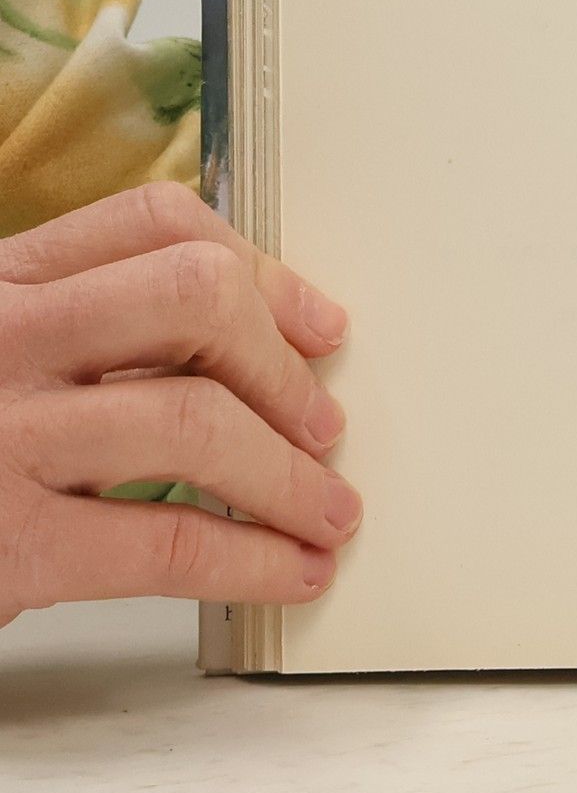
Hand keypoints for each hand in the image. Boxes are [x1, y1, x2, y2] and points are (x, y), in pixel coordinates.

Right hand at [0, 183, 356, 627]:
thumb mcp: (4, 358)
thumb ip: (95, 331)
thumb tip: (273, 344)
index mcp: (1, 284)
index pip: (157, 221)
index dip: (265, 271)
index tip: (319, 327)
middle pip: (192, 294)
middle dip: (280, 364)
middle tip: (320, 423)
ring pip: (194, 420)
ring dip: (290, 476)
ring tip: (327, 510)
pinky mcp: (6, 546)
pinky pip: (167, 542)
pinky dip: (255, 559)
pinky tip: (292, 571)